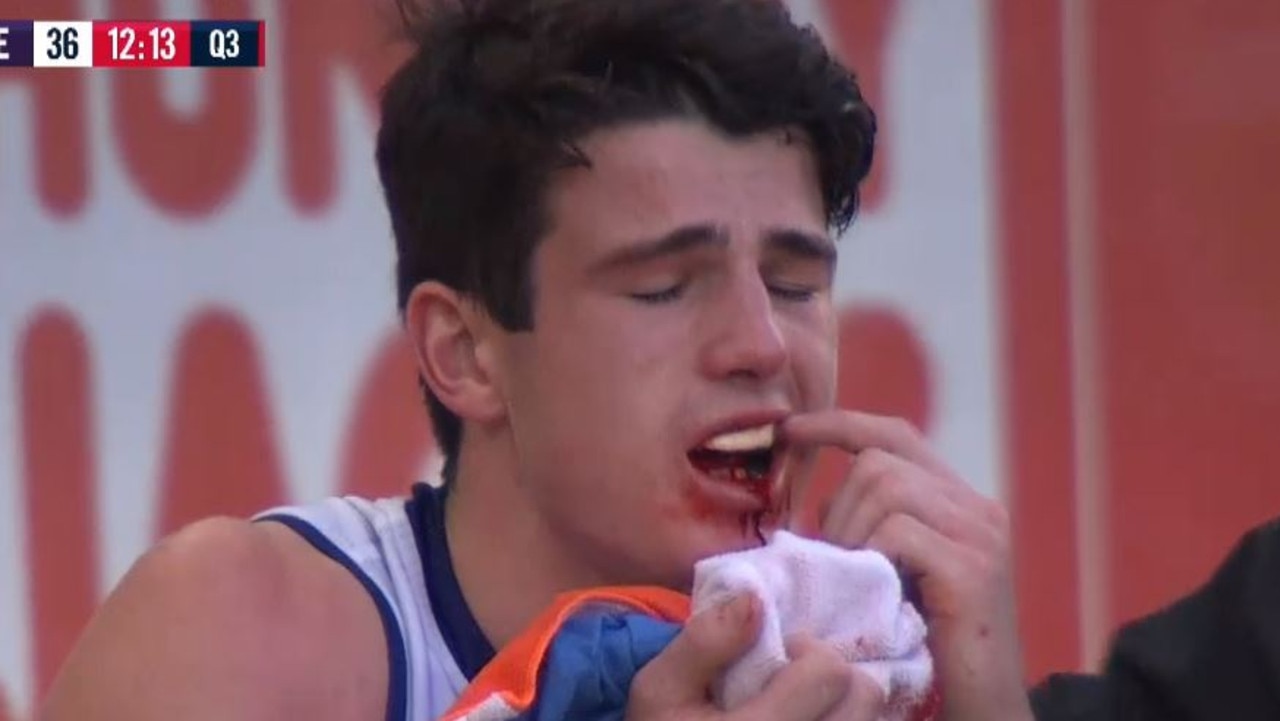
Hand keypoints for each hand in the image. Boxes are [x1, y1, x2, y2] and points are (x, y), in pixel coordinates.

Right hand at [627, 592, 886, 720]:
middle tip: (795, 681)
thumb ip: (704, 642)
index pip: (830, 671)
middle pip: (866, 696)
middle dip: (835, 676)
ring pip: (869, 719)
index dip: (806, 650)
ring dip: (843, 705)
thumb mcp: (657, 691)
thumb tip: (755, 599)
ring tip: (802, 708)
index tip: (779, 656)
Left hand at [781, 410, 1034, 720]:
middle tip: (834, 561)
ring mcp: (981, 535)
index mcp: (958, 502)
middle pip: (880, 460)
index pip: (894, 433)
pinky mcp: (974, 569)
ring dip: (849, 534)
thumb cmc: (922, 646)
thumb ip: (865, 530)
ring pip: (886, 487)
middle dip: (837, 505)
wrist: (979, 709)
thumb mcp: (890, 573)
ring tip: (855, 582)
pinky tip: (874, 595)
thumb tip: (809, 500)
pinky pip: (898, 532)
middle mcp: (978, 508)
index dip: (838, 424)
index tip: (788, 430)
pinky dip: (870, 558)